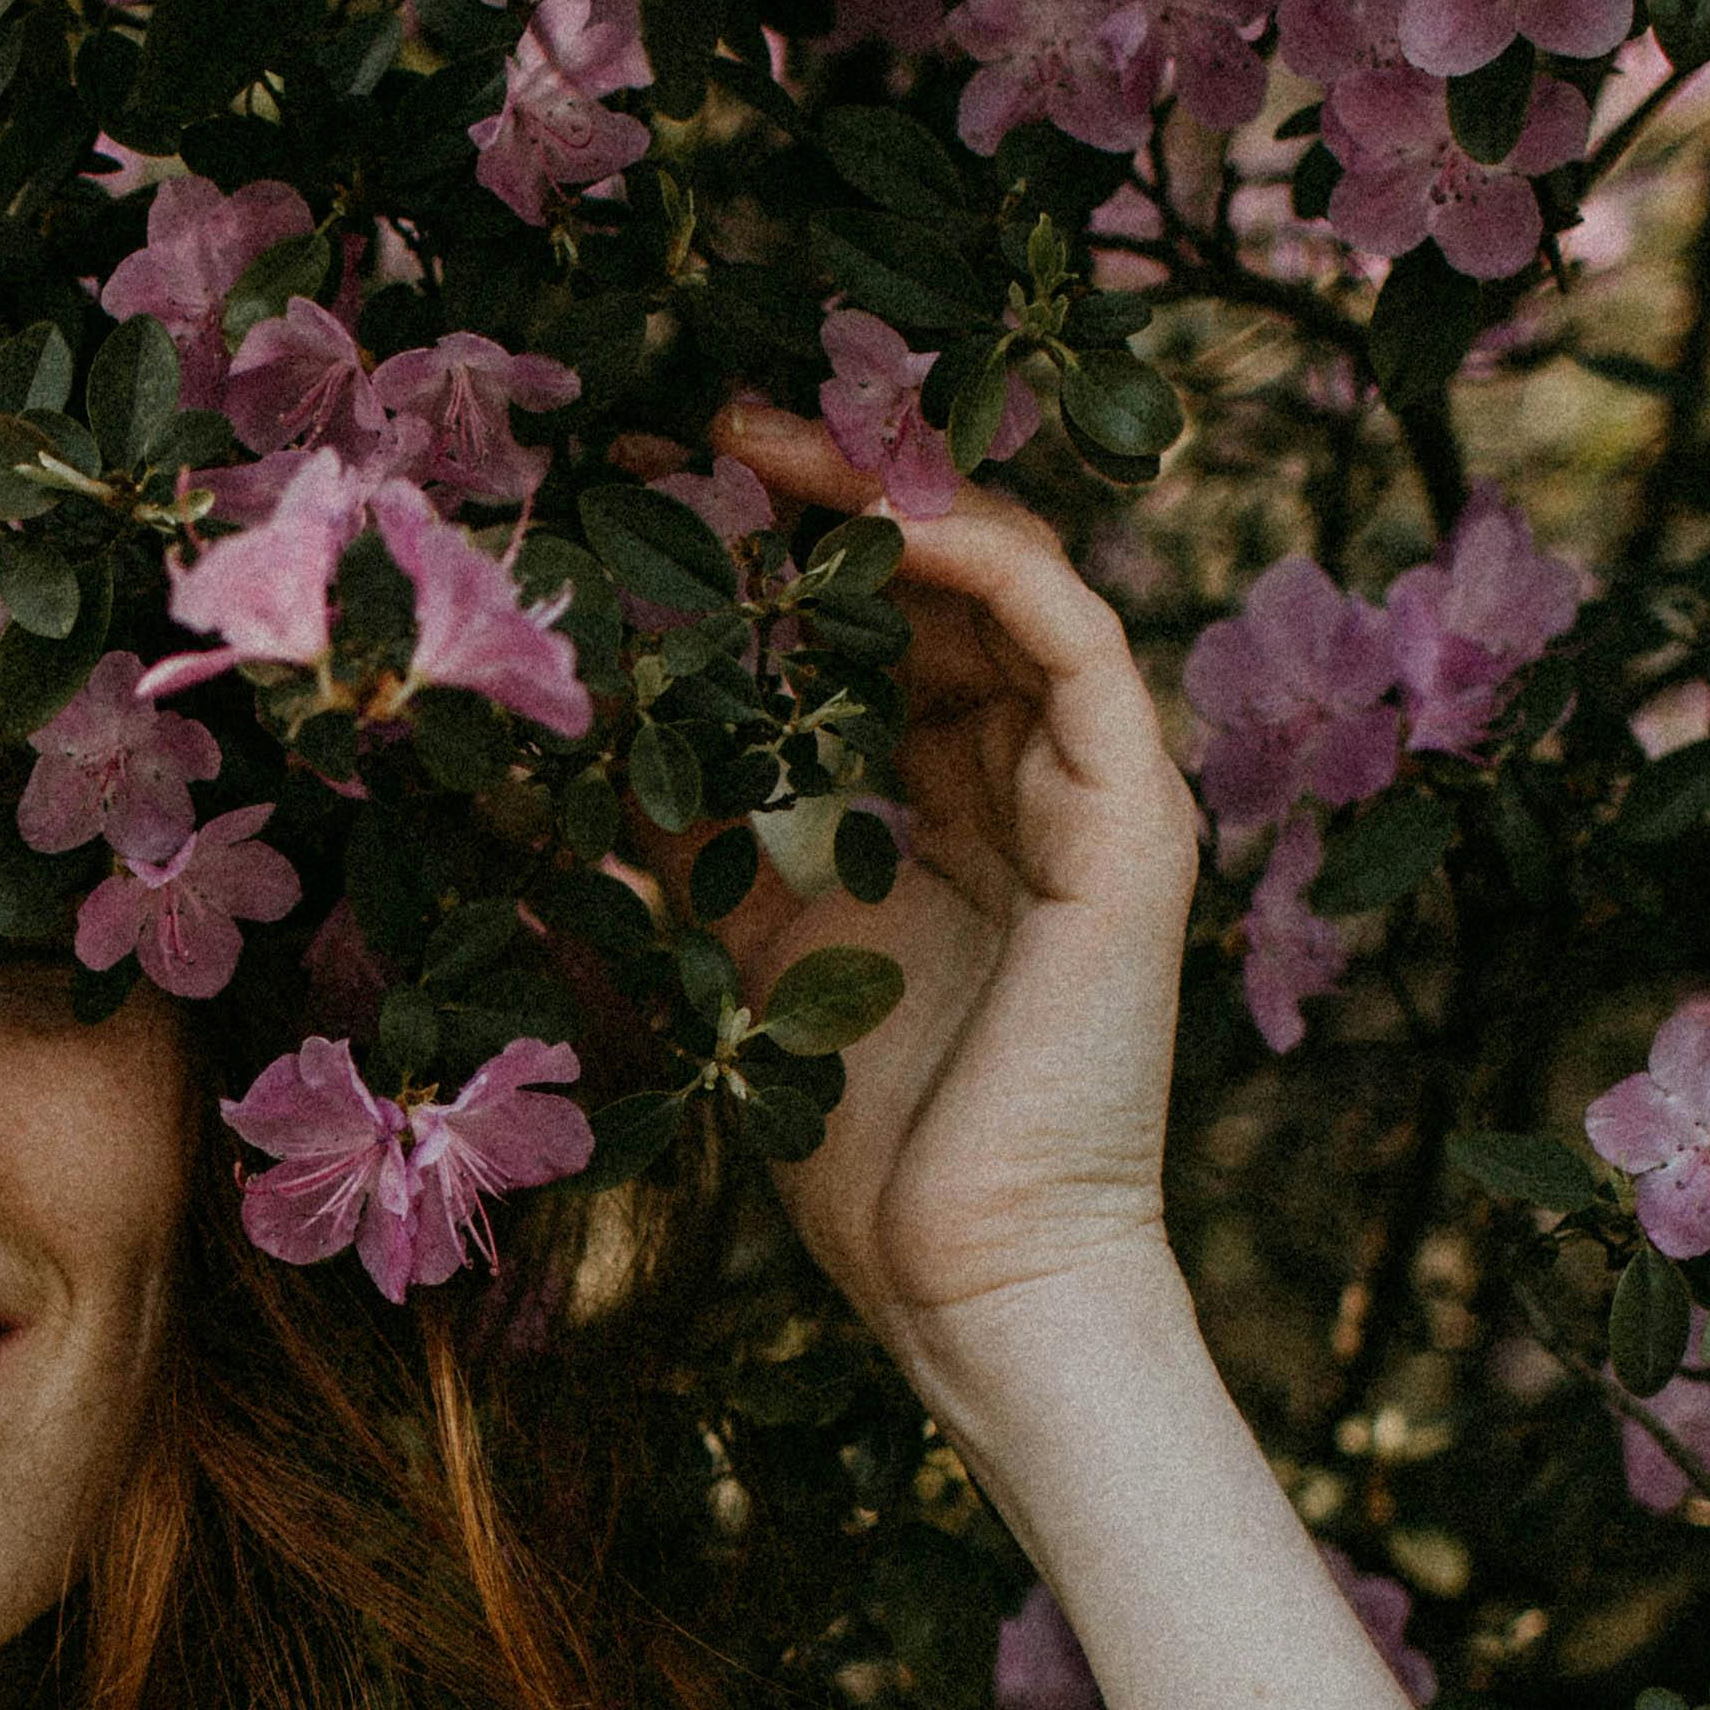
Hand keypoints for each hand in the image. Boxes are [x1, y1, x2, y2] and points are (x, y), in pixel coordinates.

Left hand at [699, 400, 1204, 1388]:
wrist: (960, 1277)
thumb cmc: (854, 1141)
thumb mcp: (731, 949)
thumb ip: (679, 841)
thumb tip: (573, 744)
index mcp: (941, 801)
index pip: (870, 623)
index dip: (772, 545)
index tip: (653, 487)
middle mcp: (1024, 775)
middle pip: (934, 579)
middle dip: (818, 494)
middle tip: (694, 433)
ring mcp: (1092, 790)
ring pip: (1006, 578)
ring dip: (885, 495)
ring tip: (761, 444)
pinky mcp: (1136, 820)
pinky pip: (1075, 637)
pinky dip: (983, 555)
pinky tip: (878, 511)